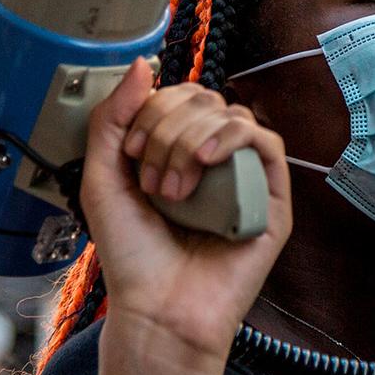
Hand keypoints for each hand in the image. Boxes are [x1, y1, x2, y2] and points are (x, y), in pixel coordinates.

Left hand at [79, 59, 292, 365]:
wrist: (155, 311)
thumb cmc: (131, 256)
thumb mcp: (102, 178)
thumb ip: (113, 118)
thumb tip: (143, 63)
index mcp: (178, 151)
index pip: (178, 96)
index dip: (151, 109)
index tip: (130, 151)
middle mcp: (214, 160)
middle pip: (204, 100)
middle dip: (167, 129)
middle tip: (149, 177)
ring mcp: (245, 178)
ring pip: (231, 116)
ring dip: (192, 140)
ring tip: (172, 188)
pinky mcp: (272, 200)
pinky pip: (266, 142)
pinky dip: (231, 139)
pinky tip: (204, 163)